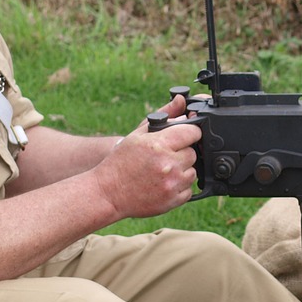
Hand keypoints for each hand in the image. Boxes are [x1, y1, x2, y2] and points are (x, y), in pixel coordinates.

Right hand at [94, 98, 201, 218]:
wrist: (108, 192)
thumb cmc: (121, 161)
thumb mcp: (138, 134)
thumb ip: (164, 115)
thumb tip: (182, 101)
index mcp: (159, 144)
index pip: (192, 132)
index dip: (189, 132)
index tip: (184, 135)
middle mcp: (168, 164)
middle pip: (193, 152)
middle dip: (183, 152)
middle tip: (166, 156)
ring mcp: (171, 184)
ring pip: (192, 171)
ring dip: (182, 170)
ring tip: (163, 170)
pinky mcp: (172, 200)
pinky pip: (189, 190)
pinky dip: (179, 187)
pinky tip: (163, 183)